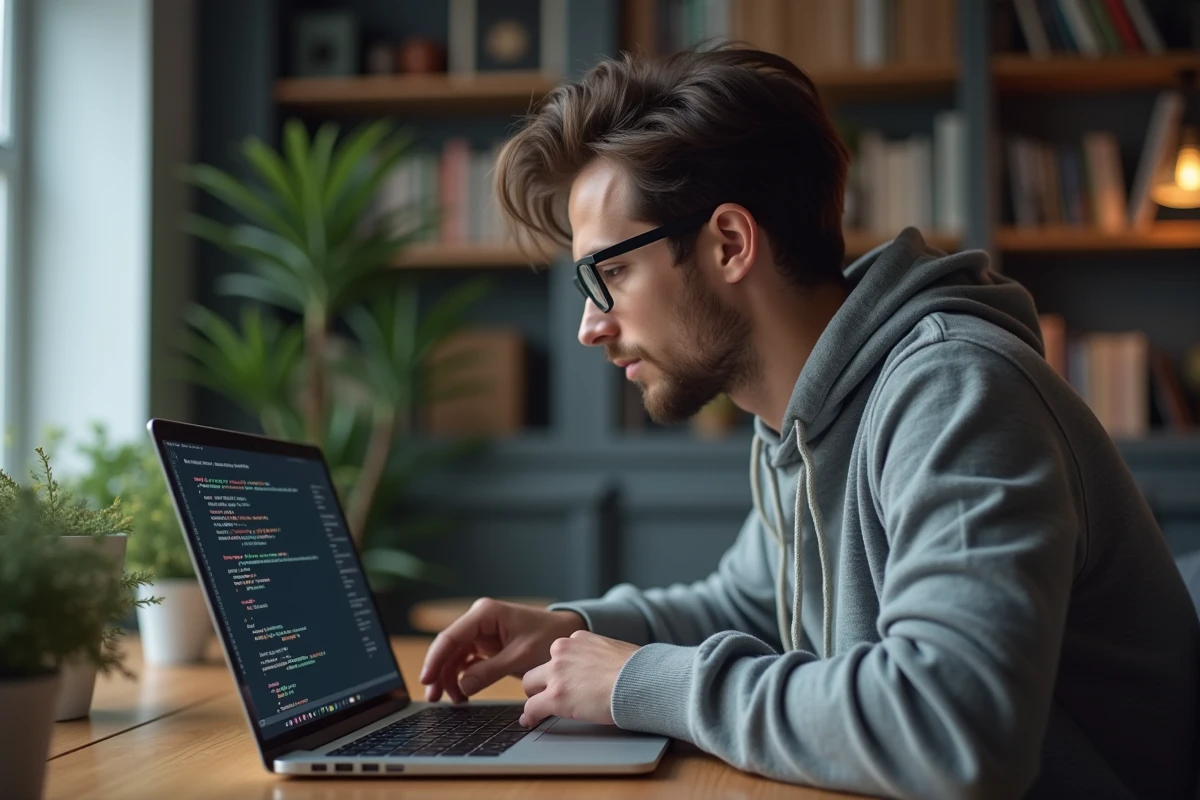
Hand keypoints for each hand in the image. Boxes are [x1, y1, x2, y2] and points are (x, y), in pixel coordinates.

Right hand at [419, 598, 586, 702]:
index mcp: (485, 614)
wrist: (565, 635)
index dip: (435, 659)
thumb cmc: (547, 638)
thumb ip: (490, 671)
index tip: (426, 679)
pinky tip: (463, 694)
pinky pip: (466, 662)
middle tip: (433, 697)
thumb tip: (462, 686)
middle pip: (448, 648)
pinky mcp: (486, 645)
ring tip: (453, 701)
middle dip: (439, 672)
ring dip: (450, 678)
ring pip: (455, 657)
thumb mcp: (520, 656)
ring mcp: (481, 633)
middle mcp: (479, 620)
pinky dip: (463, 678)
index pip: (451, 636)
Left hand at [519, 630, 639, 727]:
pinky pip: (532, 707)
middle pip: (539, 667)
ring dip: (535, 696)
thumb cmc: (636, 669)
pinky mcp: (556, 697)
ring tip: (539, 710)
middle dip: (543, 681)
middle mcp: (562, 651)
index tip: (563, 680)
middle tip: (549, 694)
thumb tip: (602, 668)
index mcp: (578, 639)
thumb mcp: (613, 650)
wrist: (640, 681)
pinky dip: (530, 716)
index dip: (560, 670)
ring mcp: (557, 673)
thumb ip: (597, 655)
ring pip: (529, 684)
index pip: (559, 654)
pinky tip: (531, 722)